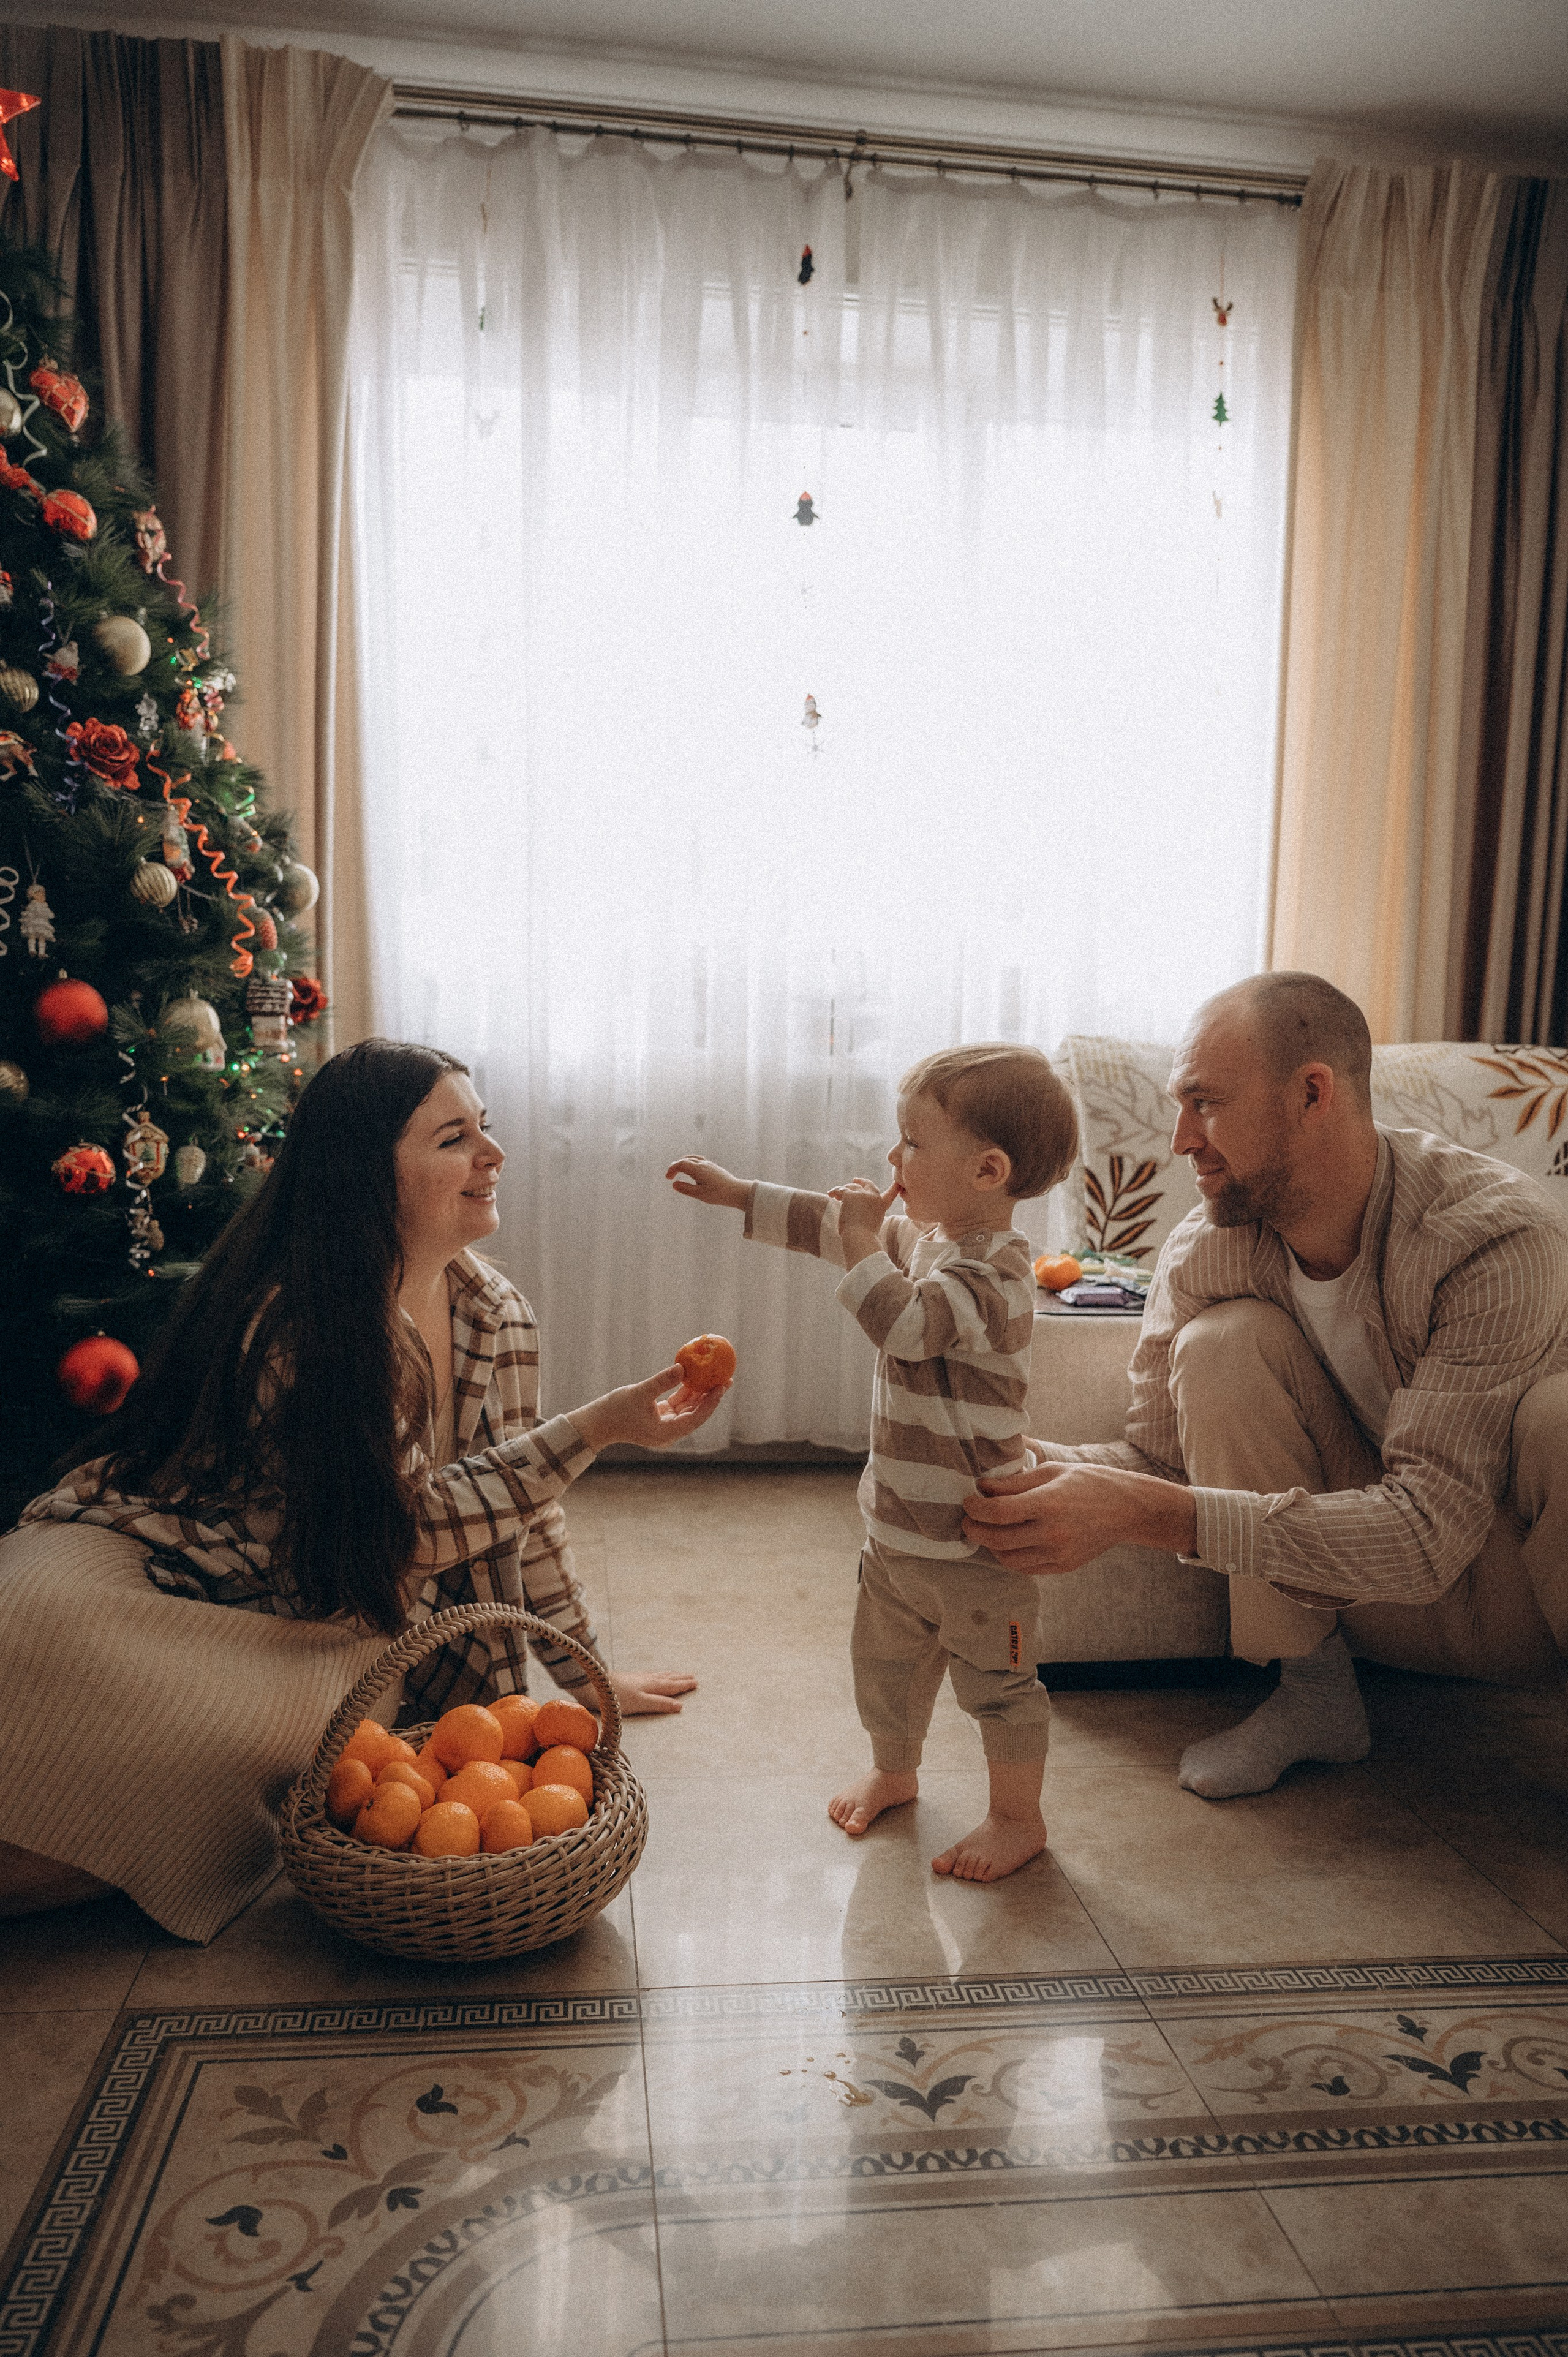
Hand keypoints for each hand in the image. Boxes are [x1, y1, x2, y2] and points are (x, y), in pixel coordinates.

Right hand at [570, 1365, 729, 1452]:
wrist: (596, 1424)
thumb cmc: (614, 1411)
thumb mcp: (639, 1393)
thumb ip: (661, 1381)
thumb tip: (683, 1367)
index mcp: (667, 1432)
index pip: (696, 1417)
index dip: (711, 1401)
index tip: (722, 1385)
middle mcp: (669, 1431)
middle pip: (696, 1413)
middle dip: (711, 1396)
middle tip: (726, 1378)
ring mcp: (665, 1425)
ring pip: (688, 1408)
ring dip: (701, 1392)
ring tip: (716, 1376)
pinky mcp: (659, 1417)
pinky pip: (678, 1404)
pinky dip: (686, 1391)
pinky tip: (695, 1377)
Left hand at [609, 1669, 697, 1715]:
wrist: (596, 1683)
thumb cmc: (618, 1696)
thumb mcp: (641, 1703)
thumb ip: (660, 1704)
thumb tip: (680, 1706)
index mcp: (653, 1686)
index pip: (672, 1686)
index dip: (684, 1685)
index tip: (696, 1683)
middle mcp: (648, 1680)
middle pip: (668, 1678)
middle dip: (681, 1678)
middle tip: (693, 1676)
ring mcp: (639, 1677)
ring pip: (660, 1675)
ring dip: (671, 1675)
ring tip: (678, 1674)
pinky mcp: (630, 1678)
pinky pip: (652, 1674)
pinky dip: (659, 1674)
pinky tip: (655, 1675)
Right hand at [666, 1155, 749, 1210]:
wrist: (736, 1191)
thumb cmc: (718, 1194)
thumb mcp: (699, 1194)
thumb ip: (685, 1189)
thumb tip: (674, 1184)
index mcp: (698, 1169)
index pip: (680, 1164)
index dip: (672, 1169)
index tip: (668, 1179)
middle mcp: (703, 1164)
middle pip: (685, 1160)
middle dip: (676, 1166)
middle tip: (670, 1175)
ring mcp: (709, 1164)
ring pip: (693, 1158)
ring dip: (683, 1162)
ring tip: (678, 1167)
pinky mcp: (713, 1167)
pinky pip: (699, 1159)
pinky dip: (691, 1162)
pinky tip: (692, 1168)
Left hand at [829, 1176, 898, 1257]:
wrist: (859, 1238)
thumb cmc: (864, 1237)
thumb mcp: (871, 1224)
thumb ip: (868, 1214)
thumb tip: (854, 1212)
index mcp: (881, 1205)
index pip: (891, 1193)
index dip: (894, 1188)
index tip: (897, 1183)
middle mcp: (874, 1197)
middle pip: (868, 1185)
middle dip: (862, 1182)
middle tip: (855, 1180)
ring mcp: (862, 1195)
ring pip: (852, 1187)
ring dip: (845, 1189)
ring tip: (836, 1194)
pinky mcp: (850, 1195)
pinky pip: (840, 1190)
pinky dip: (834, 1191)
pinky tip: (830, 1194)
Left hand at [961, 1461, 1196, 1573]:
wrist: (1128, 1509)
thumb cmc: (1089, 1482)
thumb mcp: (1052, 1471)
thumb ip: (1015, 1482)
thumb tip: (982, 1488)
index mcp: (1049, 1503)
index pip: (998, 1512)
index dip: (975, 1508)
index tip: (968, 1501)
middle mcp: (1052, 1532)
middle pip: (997, 1539)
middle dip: (975, 1529)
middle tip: (967, 1519)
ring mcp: (1058, 1553)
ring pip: (1008, 1559)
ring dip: (990, 1546)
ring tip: (986, 1531)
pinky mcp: (1063, 1566)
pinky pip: (1025, 1567)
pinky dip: (1009, 1557)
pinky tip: (1006, 1542)